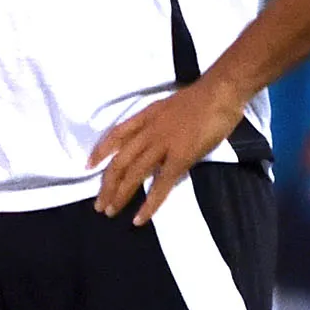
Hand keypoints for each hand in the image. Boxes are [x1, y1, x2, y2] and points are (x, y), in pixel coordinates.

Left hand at [89, 73, 249, 224]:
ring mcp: (162, 145)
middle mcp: (148, 132)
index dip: (100, 151)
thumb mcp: (170, 107)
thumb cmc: (202, 97)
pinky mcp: (180, 157)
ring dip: (120, 195)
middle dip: (107, 184)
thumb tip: (155, 141)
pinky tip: (140, 218)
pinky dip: (149, 203)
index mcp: (146, 117)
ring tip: (110, 212)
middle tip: (99, 204)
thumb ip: (158, 124)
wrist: (220, 92)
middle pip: (120, 161)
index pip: (116, 135)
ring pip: (134, 173)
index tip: (89, 165)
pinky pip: (161, 184)